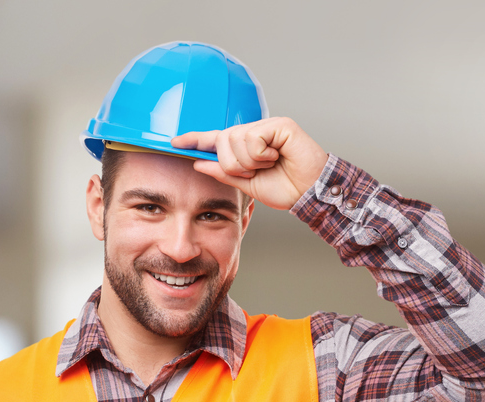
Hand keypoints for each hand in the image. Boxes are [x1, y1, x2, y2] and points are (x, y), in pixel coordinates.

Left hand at [171, 117, 328, 210]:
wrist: (311, 193)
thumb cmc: (287, 189)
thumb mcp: (248, 184)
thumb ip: (224, 173)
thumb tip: (199, 162)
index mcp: (247, 146)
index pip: (216, 139)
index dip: (195, 139)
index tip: (174, 141)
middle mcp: (255, 132)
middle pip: (222, 141)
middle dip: (234, 164)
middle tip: (255, 172)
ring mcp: (267, 126)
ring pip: (235, 141)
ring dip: (249, 162)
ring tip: (270, 164)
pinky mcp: (280, 124)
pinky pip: (253, 139)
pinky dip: (261, 155)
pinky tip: (277, 156)